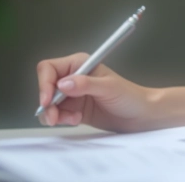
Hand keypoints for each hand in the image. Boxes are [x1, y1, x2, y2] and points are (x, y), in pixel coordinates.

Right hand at [36, 52, 154, 132]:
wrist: (140, 115)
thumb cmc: (130, 96)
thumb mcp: (109, 88)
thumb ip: (86, 84)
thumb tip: (63, 84)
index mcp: (80, 64)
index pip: (49, 68)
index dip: (44, 83)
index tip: (47, 101)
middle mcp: (73, 77)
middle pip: (45, 87)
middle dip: (47, 104)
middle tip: (55, 118)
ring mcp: (72, 94)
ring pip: (48, 104)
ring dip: (55, 114)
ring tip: (73, 119)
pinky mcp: (73, 109)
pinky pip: (56, 114)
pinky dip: (61, 120)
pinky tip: (76, 120)